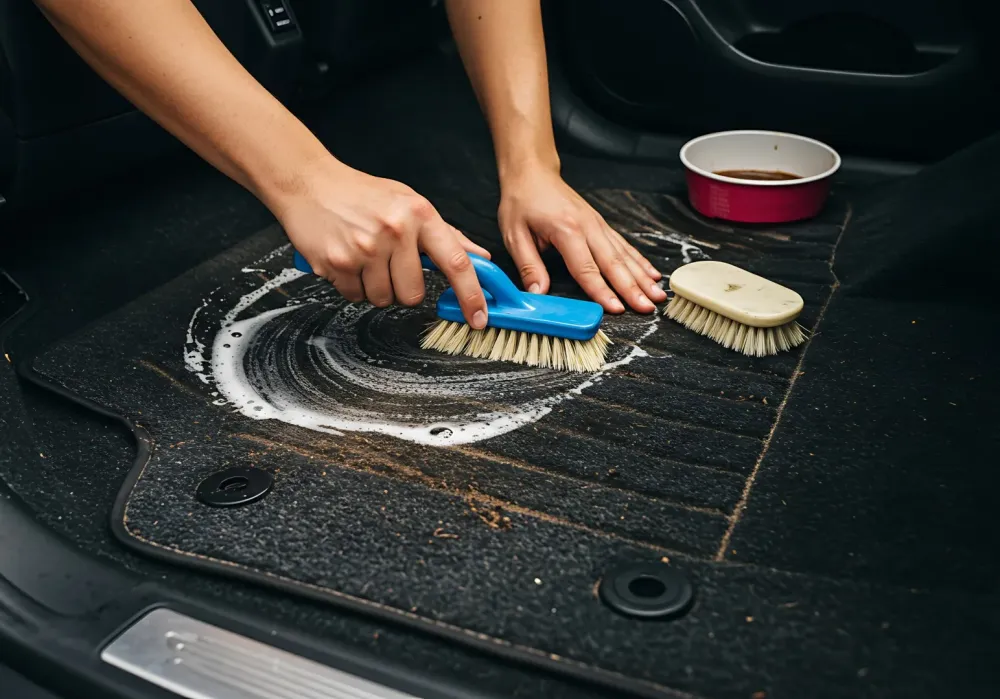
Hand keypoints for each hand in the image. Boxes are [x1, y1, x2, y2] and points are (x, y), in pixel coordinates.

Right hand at [274, 159, 490, 328]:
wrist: (309, 183)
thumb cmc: (362, 194)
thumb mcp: (409, 202)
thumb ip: (446, 234)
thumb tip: (480, 258)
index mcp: (419, 214)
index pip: (455, 262)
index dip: (471, 295)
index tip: (478, 317)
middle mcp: (395, 230)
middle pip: (413, 294)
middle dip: (403, 288)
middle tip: (389, 265)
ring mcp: (364, 248)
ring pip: (383, 298)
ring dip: (375, 287)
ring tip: (364, 258)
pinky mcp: (337, 263)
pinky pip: (354, 295)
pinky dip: (351, 284)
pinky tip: (347, 259)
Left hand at [498, 167, 665, 312]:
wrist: (532, 173)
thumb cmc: (522, 201)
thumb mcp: (514, 235)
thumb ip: (528, 266)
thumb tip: (537, 294)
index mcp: (566, 230)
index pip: (586, 268)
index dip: (601, 291)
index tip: (616, 308)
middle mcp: (588, 226)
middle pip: (613, 263)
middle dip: (632, 288)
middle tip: (648, 308)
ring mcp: (598, 225)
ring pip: (624, 255)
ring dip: (643, 277)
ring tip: (658, 296)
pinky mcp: (601, 225)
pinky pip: (624, 246)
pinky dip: (640, 261)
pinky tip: (652, 274)